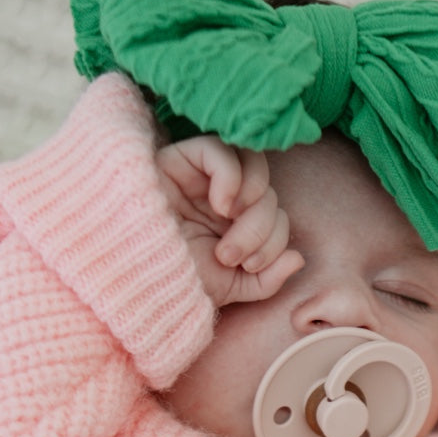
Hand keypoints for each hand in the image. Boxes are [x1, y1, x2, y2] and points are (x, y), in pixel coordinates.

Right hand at [155, 136, 303, 307]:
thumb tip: (299, 258)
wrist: (138, 280)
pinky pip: (219, 149)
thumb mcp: (231, 287)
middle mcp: (223, 198)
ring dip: (254, 200)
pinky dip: (231, 175)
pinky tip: (219, 204)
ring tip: (230, 224)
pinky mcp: (180, 160)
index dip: (274, 241)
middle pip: (268, 193)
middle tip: (231, 254)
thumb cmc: (178, 282)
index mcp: (236, 225)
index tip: (248, 266)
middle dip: (260, 228)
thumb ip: (268, 279)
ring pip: (253, 163)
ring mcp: (202, 177)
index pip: (276, 216)